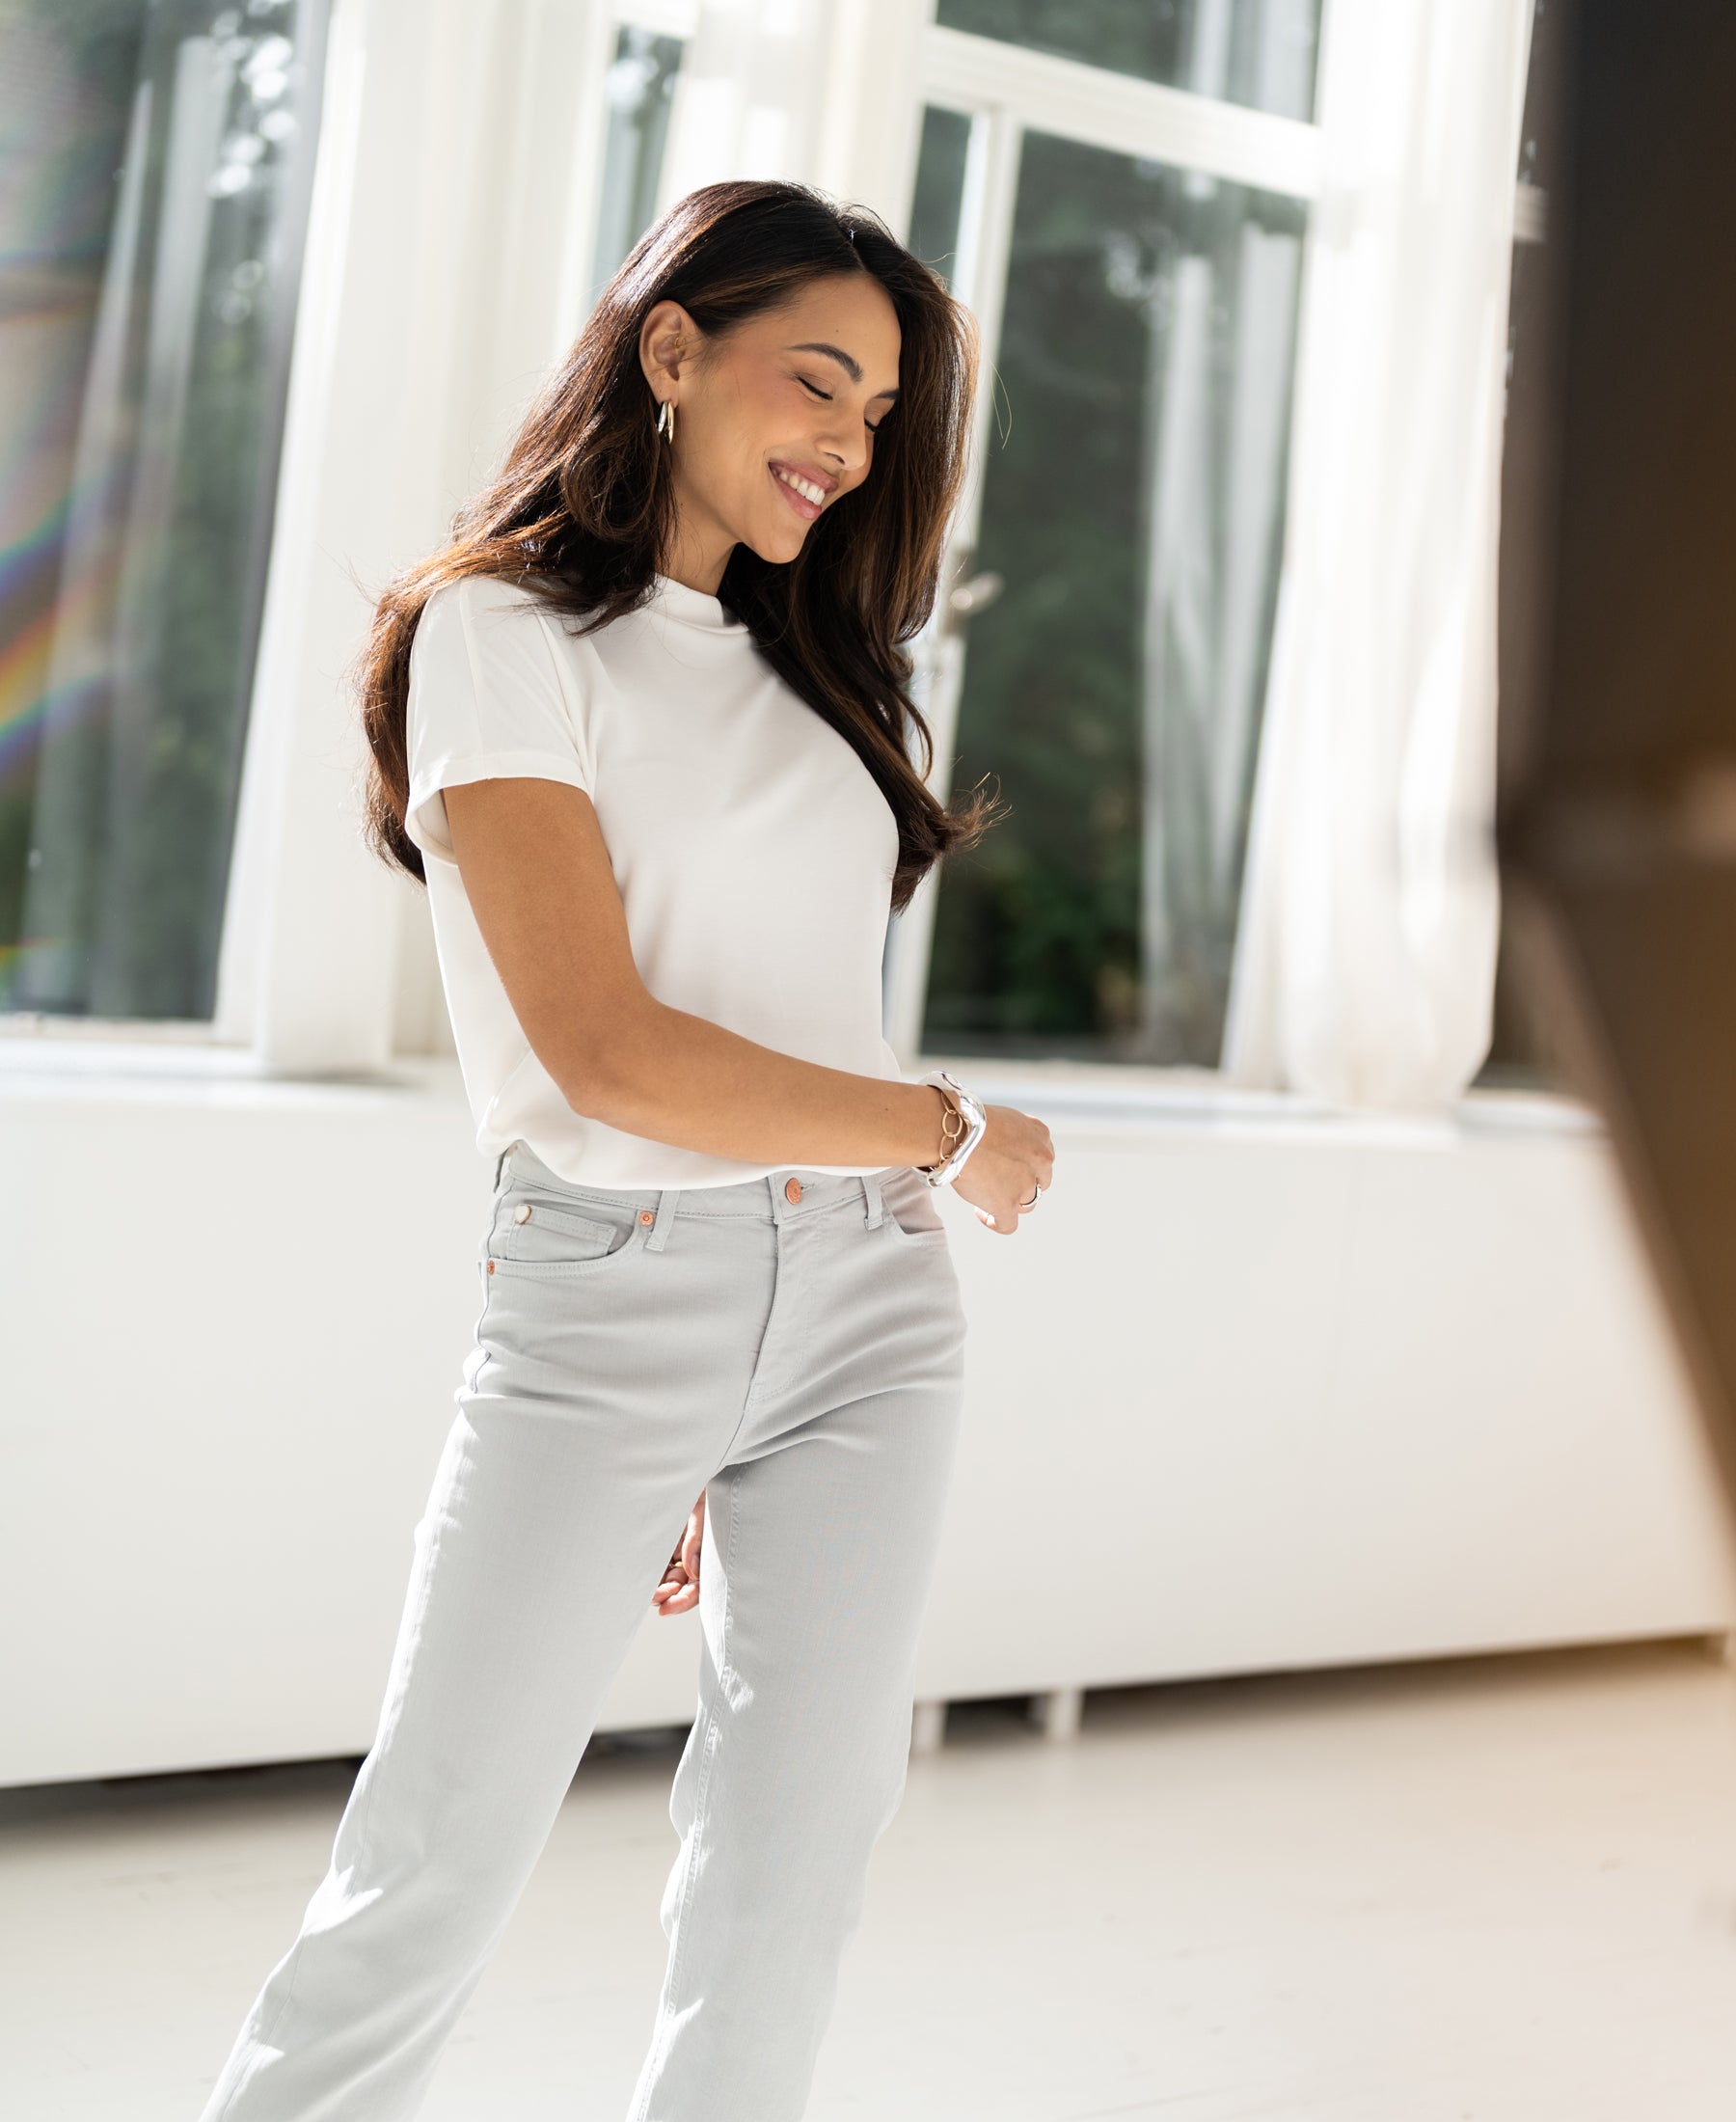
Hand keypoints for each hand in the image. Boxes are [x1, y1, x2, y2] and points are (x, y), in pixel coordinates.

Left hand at [651, 1491, 704, 1614]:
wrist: (692, 1464)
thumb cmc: (703, 1486)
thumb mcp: (702, 1511)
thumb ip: (696, 1541)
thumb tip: (691, 1572)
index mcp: (709, 1551)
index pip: (697, 1586)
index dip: (683, 1601)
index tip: (665, 1608)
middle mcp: (694, 1552)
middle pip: (681, 1584)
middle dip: (667, 1595)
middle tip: (653, 1598)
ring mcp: (679, 1546)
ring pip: (667, 1575)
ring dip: (657, 1585)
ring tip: (644, 1589)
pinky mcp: (667, 1537)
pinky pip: (658, 1559)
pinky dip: (650, 1569)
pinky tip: (640, 1574)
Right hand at [950, 1103, 1054, 1235]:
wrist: (956, 1132)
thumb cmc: (968, 1120)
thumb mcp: (1002, 1118)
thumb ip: (1013, 1136)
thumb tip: (1002, 1149)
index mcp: (1039, 1135)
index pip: (1042, 1158)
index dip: (1026, 1165)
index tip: (1008, 1165)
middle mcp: (1040, 1160)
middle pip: (1039, 1182)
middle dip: (1021, 1184)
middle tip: (996, 1181)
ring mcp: (1025, 1184)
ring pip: (1027, 1203)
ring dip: (1010, 1202)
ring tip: (985, 1196)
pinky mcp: (1008, 1205)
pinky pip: (1008, 1225)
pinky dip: (994, 1221)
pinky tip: (981, 1212)